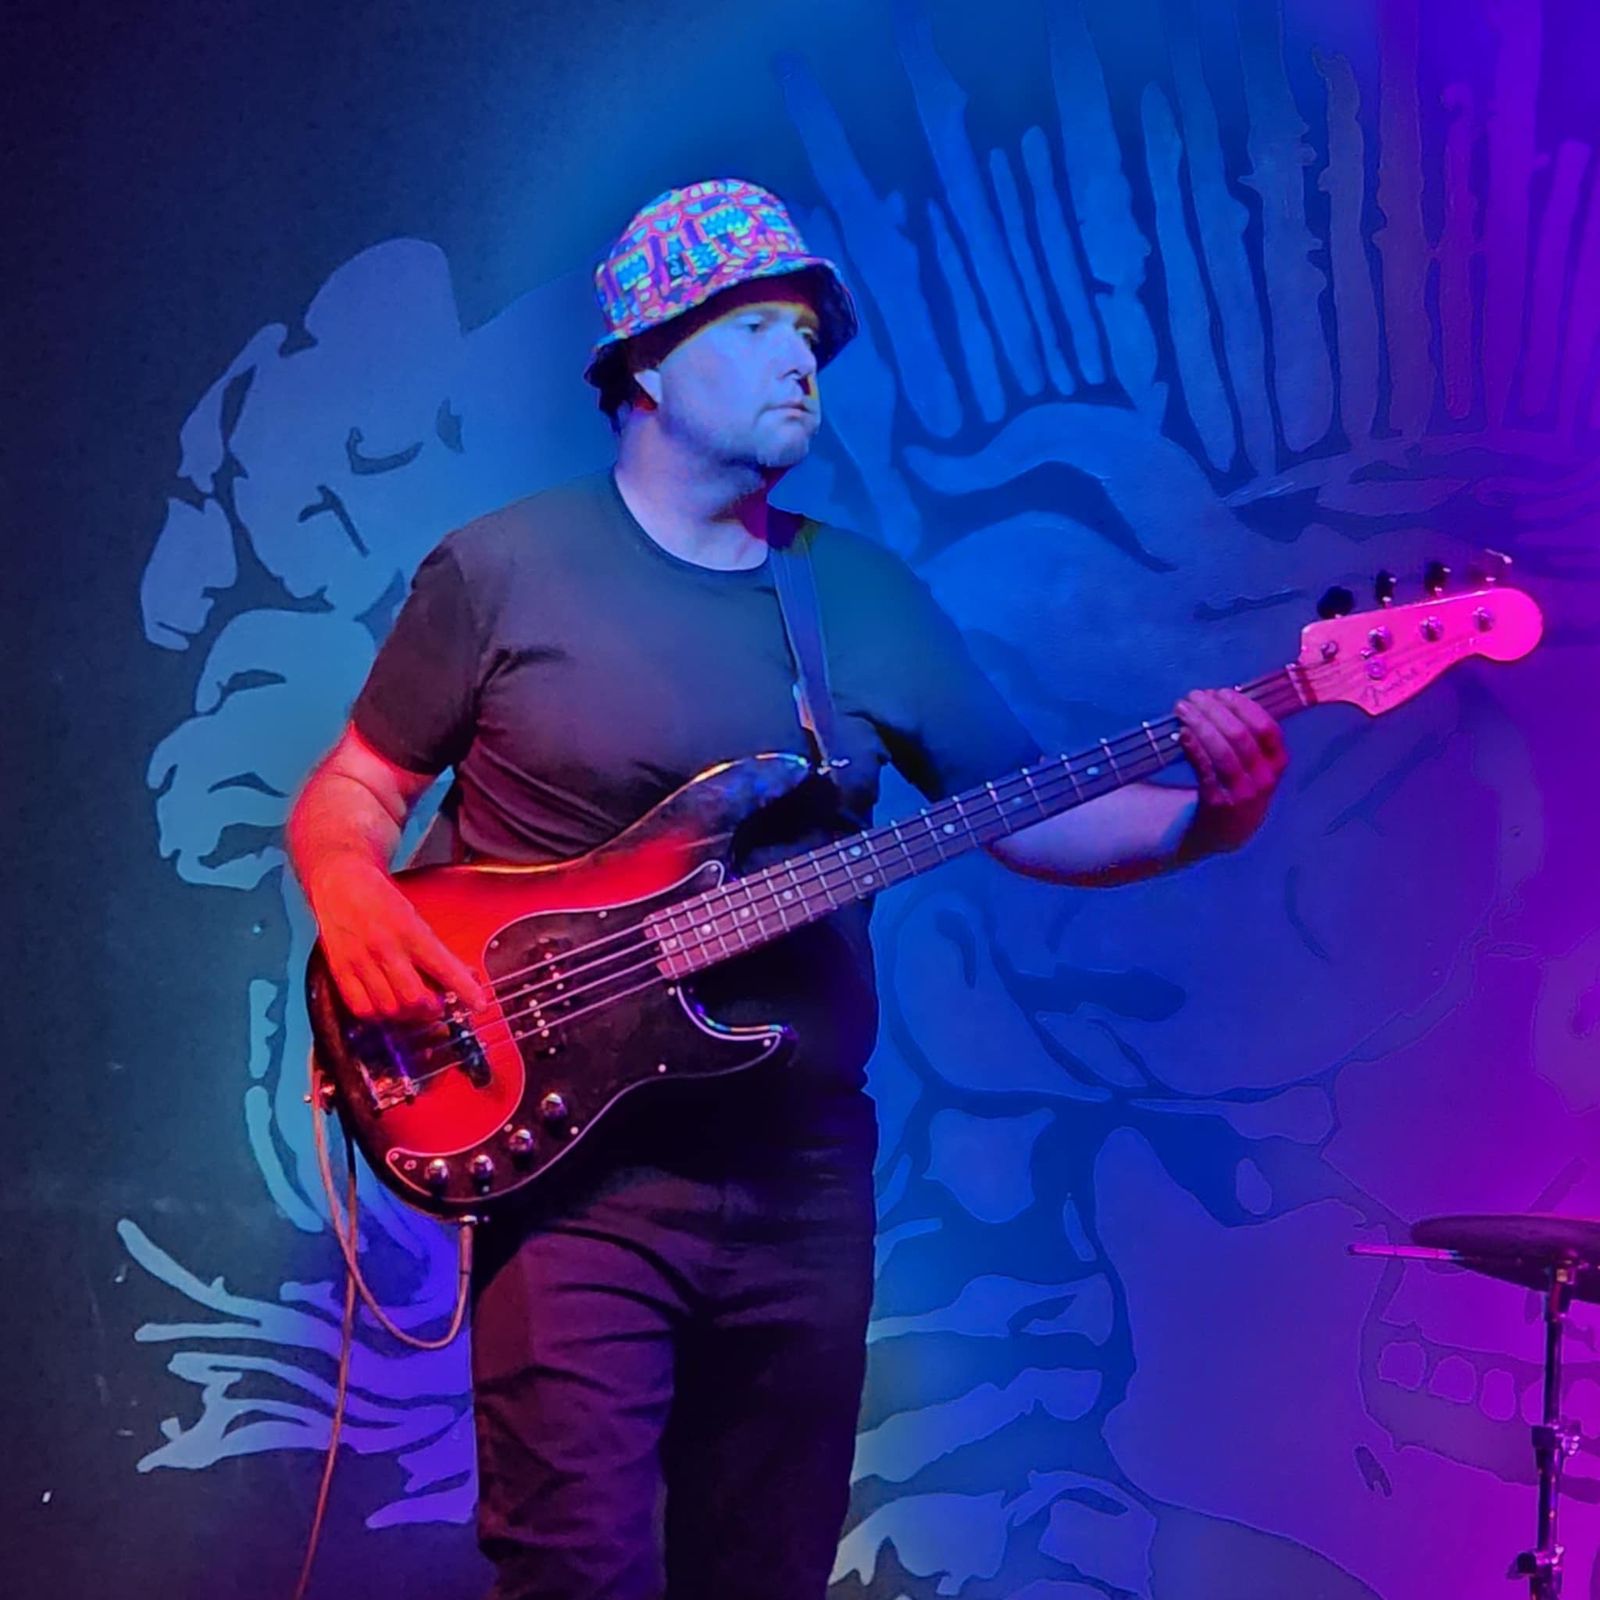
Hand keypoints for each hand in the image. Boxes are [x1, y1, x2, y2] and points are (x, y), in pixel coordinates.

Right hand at [307, 856, 487, 1021]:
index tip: (479, 1004)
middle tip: (437, 1005)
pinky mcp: (340, 970)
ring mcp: (360, 961)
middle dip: (431, 1009)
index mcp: (409, 930)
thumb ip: (437, 950)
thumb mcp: (416, 918)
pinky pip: (360, 1008)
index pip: (443, 967)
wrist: (341, 881)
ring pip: (388, 1008)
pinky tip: (386, 1007)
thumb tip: (465, 976)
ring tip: (413, 1007)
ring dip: (407, 1015)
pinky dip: (378, 1015)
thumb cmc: (382, 899)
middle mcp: (385, 947)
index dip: (464, 990)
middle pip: (413, 997)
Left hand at [1175, 688, 1287, 855]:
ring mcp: (1242, 794)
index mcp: (1277, 763)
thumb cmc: (1237, 786)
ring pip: (1222, 751)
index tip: (1221, 692)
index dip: (1243, 706)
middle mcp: (1264, 779)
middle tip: (1193, 696)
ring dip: (1200, 724)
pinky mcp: (1218, 804)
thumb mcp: (1253, 765)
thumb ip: (1245, 737)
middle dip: (1215, 710)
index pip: (1266, 728)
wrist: (1225, 833)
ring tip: (1182, 709)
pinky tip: (1182, 733)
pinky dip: (1193, 748)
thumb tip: (1217, 698)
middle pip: (1241, 735)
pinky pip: (1205, 770)